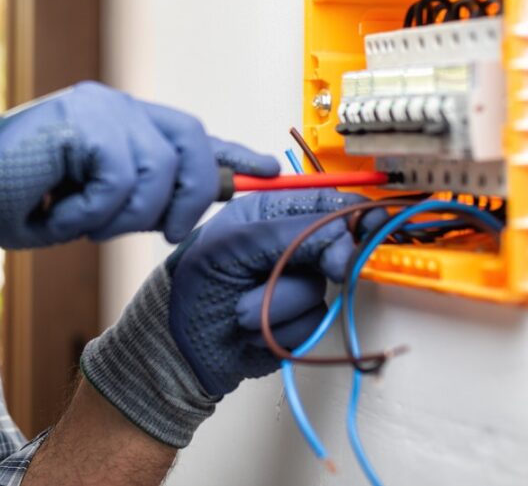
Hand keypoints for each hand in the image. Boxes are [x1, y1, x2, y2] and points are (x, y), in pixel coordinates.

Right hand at [0, 81, 278, 248]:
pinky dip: (94, 210)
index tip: (267, 170)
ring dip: (123, 215)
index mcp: (118, 121)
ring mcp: (96, 108)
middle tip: (166, 233)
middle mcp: (112, 106)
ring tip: (80, 220)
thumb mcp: (93, 205)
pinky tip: (62, 210)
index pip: (188, 133)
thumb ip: (141, 196)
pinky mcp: (79, 121)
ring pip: (157, 169)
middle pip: (189, 142)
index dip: (230, 153)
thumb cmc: (17, 203)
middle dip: (188, 197)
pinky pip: (118, 178)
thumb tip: (190, 206)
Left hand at [168, 189, 367, 396]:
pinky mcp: (300, 319)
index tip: (371, 224)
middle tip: (331, 268)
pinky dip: (282, 327)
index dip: (350, 213)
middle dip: (324, 260)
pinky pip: (314, 322)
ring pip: (320, 289)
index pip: (321, 203)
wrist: (179, 346)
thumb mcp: (230, 247)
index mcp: (266, 213)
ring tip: (241, 309)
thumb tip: (340, 232)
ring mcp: (295, 282)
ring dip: (279, 302)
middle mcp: (286, 244)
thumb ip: (286, 234)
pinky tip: (253, 330)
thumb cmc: (192, 285)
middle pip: (334, 245)